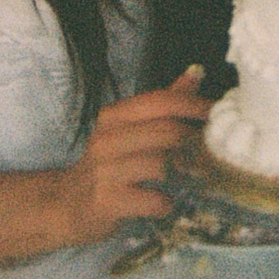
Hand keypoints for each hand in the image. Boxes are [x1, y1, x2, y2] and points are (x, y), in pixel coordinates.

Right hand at [62, 65, 209, 242]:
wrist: (65, 205)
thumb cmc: (107, 164)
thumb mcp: (128, 129)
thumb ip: (162, 104)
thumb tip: (196, 73)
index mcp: (115, 116)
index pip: (158, 101)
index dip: (190, 104)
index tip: (212, 111)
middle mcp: (107, 139)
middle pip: (164, 131)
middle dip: (189, 141)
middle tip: (203, 153)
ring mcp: (105, 171)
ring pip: (158, 164)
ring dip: (176, 174)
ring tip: (179, 180)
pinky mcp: (107, 201)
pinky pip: (150, 199)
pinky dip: (163, 203)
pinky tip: (161, 204)